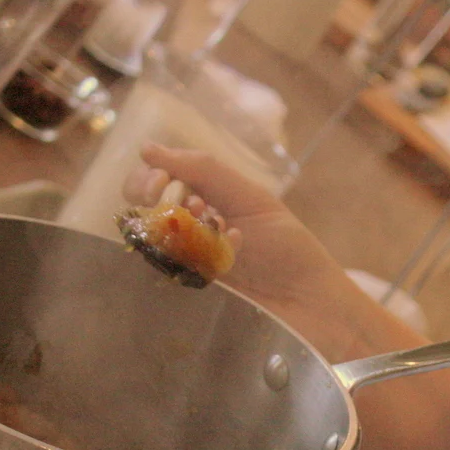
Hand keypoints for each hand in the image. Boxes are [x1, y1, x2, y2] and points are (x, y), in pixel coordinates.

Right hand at [124, 144, 347, 307]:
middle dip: (151, 200)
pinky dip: (198, 257)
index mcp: (201, 201)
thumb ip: (203, 169)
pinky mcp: (190, 293)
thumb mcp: (250, 197)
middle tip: (177, 204)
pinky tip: (232, 253)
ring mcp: (185, 264)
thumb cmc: (286, 246)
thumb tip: (147, 148)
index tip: (162, 183)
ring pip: (150, 242)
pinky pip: (170, 273)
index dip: (147, 179)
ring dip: (178, 229)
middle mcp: (186, 231)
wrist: (310, 300)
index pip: (151, 181)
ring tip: (214, 227)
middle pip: (139, 210)